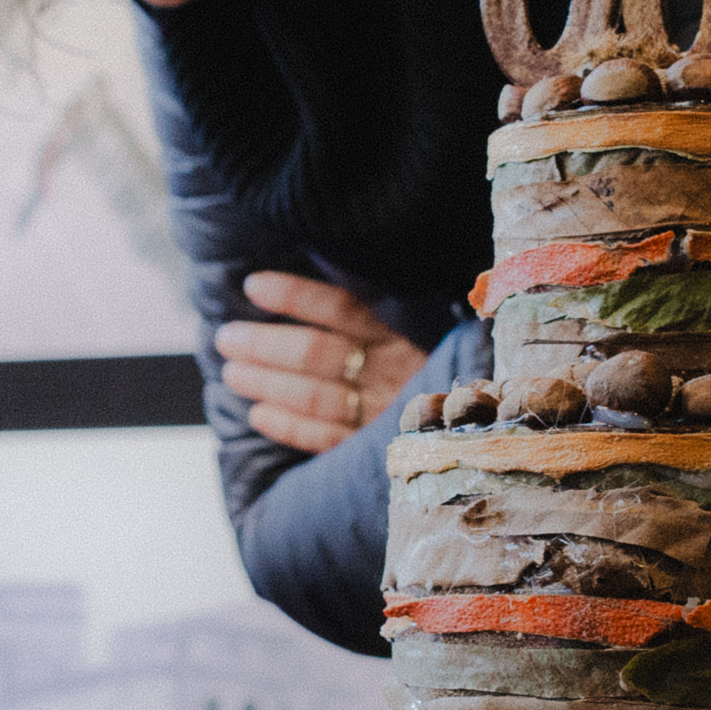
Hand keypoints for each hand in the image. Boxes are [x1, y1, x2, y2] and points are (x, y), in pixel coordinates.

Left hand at [214, 272, 427, 456]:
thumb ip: (383, 302)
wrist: (484, 423)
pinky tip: (258, 415)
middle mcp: (395, 370)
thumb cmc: (446, 355)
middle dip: (266, 345)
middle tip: (227, 338)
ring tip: (232, 372)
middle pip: (318, 354)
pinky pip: (328, 439)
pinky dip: (290, 427)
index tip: (252, 285)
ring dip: (268, 384)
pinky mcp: (380, 448)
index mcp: (406, 330)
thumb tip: (322, 261)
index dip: (295, 296)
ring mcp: (387, 412)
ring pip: (316, 397)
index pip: (342, 308)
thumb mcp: (429, 318)